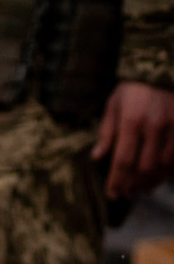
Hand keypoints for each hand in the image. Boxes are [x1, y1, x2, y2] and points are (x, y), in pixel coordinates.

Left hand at [92, 81, 173, 199]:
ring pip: (164, 165)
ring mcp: (172, 127)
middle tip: (127, 194)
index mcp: (130, 122)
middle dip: (134, 185)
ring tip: (143, 189)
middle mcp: (153, 127)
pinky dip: (170, 170)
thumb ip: (106, 133)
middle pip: (144, 167)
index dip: (117, 181)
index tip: (112, 194)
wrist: (160, 69)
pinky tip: (163, 177)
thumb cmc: (132, 89)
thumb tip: (97, 158)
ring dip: (153, 181)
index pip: (123, 160)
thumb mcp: (112, 106)